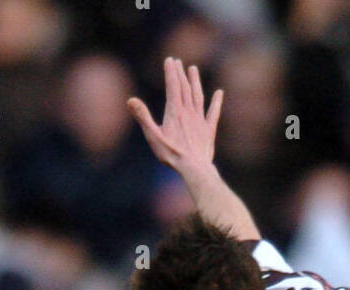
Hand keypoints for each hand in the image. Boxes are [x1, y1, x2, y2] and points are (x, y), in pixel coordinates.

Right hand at [128, 56, 222, 175]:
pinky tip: (219, 93)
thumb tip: (131, 100)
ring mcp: (200, 120)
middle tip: (178, 62)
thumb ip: (143, 117)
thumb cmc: (172, 155)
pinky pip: (214, 113)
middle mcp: (189, 112)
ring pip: (198, 96)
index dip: (171, 72)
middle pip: (185, 88)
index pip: (173, 86)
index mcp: (175, 111)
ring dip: (195, 82)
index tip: (169, 60)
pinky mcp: (209, 131)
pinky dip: (216, 102)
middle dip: (180, 73)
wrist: (194, 168)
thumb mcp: (153, 136)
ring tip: (193, 69)